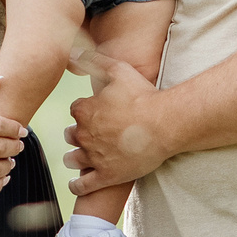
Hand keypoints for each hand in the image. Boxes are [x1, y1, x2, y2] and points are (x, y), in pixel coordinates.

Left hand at [64, 50, 173, 193]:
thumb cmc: (144, 96)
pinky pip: (83, 185)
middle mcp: (84, 135)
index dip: (84, 112)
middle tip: (91, 135)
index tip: (95, 113)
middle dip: (78, 134)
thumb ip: (93, 60)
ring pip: (72, 160)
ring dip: (74, 158)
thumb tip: (72, 51)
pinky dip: (78, 185)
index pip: (75, 112)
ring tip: (79, 158)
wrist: (166, 124)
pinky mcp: (106, 176)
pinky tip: (78, 183)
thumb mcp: (119, 70)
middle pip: (71, 135)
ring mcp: (94, 157)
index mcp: (84, 111)